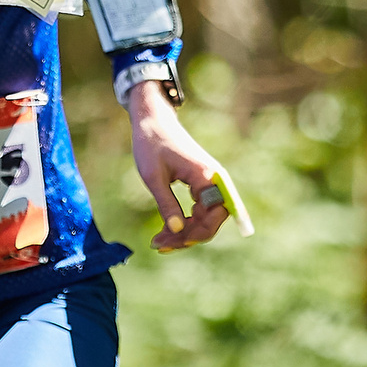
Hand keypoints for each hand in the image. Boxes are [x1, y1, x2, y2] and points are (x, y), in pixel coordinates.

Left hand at [125, 81, 229, 250]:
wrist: (153, 120)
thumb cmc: (151, 144)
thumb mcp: (153, 177)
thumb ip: (166, 204)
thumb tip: (177, 231)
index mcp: (206, 175)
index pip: (214, 214)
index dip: (197, 233)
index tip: (173, 242)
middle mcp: (214, 179)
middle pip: (212, 220)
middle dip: (189, 237)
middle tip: (160, 245)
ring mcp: (210, 182)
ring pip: (206, 218)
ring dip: (185, 233)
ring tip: (159, 241)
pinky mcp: (202, 184)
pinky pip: (200, 210)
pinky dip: (185, 222)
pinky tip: (167, 231)